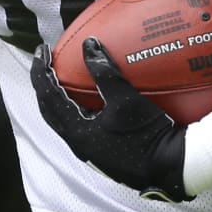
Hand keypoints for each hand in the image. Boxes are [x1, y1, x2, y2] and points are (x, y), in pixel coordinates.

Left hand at [30, 37, 189, 201]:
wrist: (170, 167)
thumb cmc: (148, 134)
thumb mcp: (125, 99)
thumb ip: (105, 71)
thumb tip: (89, 45)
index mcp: (76, 130)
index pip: (48, 95)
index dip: (41, 70)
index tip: (42, 49)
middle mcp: (77, 143)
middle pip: (48, 109)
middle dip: (43, 84)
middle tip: (46, 62)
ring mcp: (88, 151)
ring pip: (61, 120)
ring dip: (56, 98)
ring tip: (60, 78)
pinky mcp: (100, 154)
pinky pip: (76, 127)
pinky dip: (71, 109)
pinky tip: (84, 100)